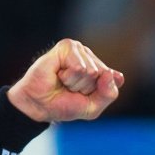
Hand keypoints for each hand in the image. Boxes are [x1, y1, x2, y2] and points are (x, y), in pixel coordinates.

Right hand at [7, 39, 123, 122]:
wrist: (39, 104)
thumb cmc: (64, 105)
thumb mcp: (92, 108)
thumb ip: (108, 94)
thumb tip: (111, 74)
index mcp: (100, 70)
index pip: (115, 80)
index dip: (99, 94)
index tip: (84, 96)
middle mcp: (90, 58)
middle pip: (103, 76)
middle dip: (86, 89)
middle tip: (70, 89)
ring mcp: (78, 50)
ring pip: (91, 72)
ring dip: (75, 83)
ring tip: (64, 82)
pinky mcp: (66, 46)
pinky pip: (79, 67)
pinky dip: (68, 77)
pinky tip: (58, 74)